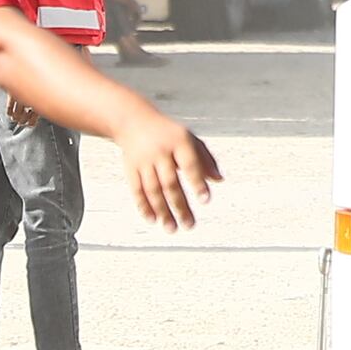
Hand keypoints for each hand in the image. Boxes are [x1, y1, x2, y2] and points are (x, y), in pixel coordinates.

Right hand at [106, 107, 218, 230]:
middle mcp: (160, 151)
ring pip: (153, 190)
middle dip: (180, 206)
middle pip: (170, 183)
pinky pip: (137, 190)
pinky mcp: (130, 168)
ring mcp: (144, 160)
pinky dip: (144, 206)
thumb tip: (219, 180)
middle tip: (189, 226)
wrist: (134, 121)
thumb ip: (206, 159)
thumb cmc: (169, 134)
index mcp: (179, 142)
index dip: (198, 183)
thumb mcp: (190, 139)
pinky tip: (153, 220)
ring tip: (172, 228)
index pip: (191, 165)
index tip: (205, 201)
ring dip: (162, 211)